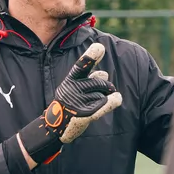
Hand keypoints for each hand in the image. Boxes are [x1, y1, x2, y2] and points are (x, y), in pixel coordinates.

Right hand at [18, 43, 122, 164]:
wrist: (56, 126)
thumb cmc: (68, 104)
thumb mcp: (74, 89)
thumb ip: (88, 79)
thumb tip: (104, 74)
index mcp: (70, 81)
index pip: (81, 66)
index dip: (91, 56)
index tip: (99, 47)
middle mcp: (73, 90)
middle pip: (99, 82)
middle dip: (106, 86)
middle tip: (106, 91)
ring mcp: (78, 102)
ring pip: (102, 94)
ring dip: (104, 98)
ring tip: (95, 104)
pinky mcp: (85, 114)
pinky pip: (104, 104)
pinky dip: (112, 101)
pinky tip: (117, 98)